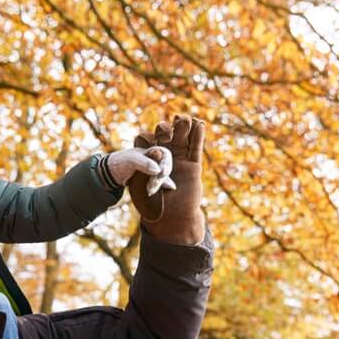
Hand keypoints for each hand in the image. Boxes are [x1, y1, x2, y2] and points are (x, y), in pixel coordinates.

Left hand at [106, 146, 173, 196]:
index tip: (161, 174)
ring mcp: (154, 169)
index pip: (166, 155)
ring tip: (149, 192)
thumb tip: (158, 170)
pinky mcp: (151, 178)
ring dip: (158, 185)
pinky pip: (160, 181)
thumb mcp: (132, 161)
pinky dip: (161, 186)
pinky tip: (167, 189)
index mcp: (152, 151)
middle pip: (165, 167)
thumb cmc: (121, 162)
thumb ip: (145, 163)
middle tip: (151, 188)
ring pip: (162, 176)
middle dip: (160, 179)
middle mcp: (155, 159)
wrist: (112, 173)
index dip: (166, 164)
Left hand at [127, 114, 205, 244]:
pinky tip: (199, 125)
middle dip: (164, 130)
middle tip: (165, 134)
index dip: (145, 138)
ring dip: (182, 127)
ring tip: (183, 119)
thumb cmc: (151, 206)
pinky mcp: (193, 166)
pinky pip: (195, 148)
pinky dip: (197, 137)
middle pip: (164, 135)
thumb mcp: (139, 188)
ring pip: (181, 138)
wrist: (170, 219)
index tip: (147, 143)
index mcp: (147, 159)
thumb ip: (143, 170)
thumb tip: (155, 154)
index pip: (145, 141)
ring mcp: (179, 159)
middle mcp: (163, 156)